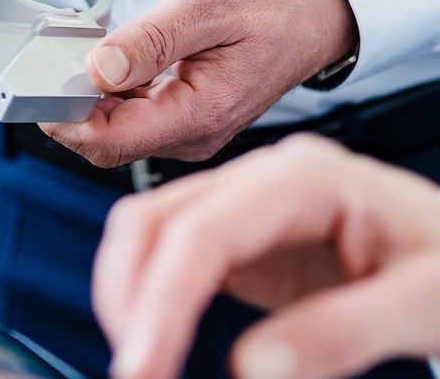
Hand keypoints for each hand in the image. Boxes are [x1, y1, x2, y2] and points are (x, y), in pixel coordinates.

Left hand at [40, 0, 357, 164]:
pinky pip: (134, 115)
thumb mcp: (207, 5)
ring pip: (116, 130)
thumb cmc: (271, 4)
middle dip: (69, 108)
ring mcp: (189, 128)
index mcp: (198, 114)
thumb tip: (98, 68)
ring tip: (80, 53)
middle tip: (54, 60)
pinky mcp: (186, 116)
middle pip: (106, 142)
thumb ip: (150, 41)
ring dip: (88, 98)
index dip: (64, 119)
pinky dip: (110, 92)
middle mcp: (192, 133)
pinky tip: (108, 61)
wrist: (314, 13)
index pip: (109, 142)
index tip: (40, 85)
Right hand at [92, 134, 439, 378]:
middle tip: (134, 369)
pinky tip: (154, 331)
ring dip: (127, 289)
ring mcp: (245, 199)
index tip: (143, 364)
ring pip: (150, 225)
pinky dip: (148, 290)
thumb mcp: (425, 302)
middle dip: (128, 293)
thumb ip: (343, 332)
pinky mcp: (240, 230)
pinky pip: (172, 247)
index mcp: (307, 177)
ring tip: (138, 356)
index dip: (162, 296)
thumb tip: (251, 367)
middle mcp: (263, 177)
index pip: (206, 228)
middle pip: (157, 216)